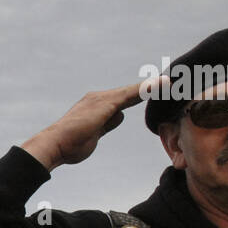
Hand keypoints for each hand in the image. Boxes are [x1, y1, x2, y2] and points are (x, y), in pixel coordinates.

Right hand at [20, 77, 161, 171]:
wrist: (54, 144)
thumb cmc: (70, 145)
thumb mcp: (95, 134)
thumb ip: (107, 124)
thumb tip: (119, 116)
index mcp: (96, 105)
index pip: (124, 100)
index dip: (140, 96)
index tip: (157, 92)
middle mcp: (99, 98)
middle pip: (130, 93)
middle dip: (150, 89)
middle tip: (172, 83)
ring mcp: (102, 99)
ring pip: (133, 91)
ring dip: (153, 86)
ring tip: (173, 82)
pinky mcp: (106, 103)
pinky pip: (132, 94)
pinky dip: (147, 89)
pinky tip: (162, 85)